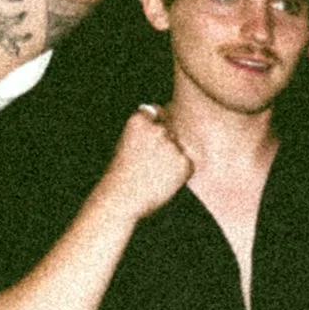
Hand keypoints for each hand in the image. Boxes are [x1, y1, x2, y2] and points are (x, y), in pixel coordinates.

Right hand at [97, 104, 194, 219]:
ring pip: (180, 148)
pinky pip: (188, 164)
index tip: (154, 140)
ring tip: (154, 174)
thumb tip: (169, 131)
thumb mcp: (127, 143)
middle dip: (167, 144)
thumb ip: (146, 132)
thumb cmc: (121, 175)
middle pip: (171, 130)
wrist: (120, 198)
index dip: (158, 125)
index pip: (158, 111)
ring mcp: (171, 144)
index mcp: (139, 119)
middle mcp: (157, 128)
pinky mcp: (183, 162)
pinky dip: (180, 173)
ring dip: (173, 159)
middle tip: (151, 164)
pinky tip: (163, 181)